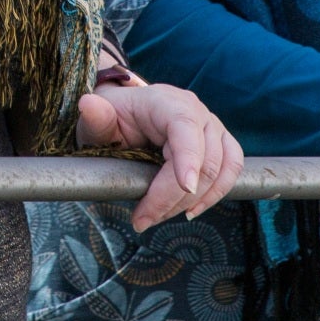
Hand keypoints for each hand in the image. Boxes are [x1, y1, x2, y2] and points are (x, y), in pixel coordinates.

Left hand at [77, 82, 245, 228]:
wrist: (125, 114)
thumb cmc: (112, 117)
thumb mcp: (97, 119)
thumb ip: (95, 117)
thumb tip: (88, 105)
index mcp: (165, 101)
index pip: (185, 127)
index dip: (188, 158)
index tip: (185, 188)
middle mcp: (195, 110)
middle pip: (203, 158)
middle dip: (174, 196)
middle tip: (142, 219)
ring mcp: (211, 126)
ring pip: (220, 169)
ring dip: (194, 200)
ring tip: (161, 216)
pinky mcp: (220, 143)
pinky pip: (231, 170)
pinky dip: (215, 194)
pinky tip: (191, 210)